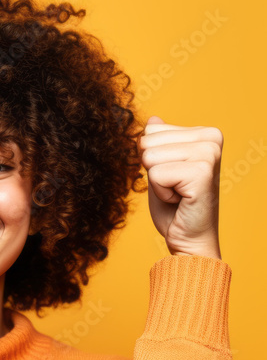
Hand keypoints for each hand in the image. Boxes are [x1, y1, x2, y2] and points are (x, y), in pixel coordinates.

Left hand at [139, 116, 221, 257]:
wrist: (189, 240)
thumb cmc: (174, 208)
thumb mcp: (160, 169)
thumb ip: (158, 143)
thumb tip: (152, 119)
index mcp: (204, 133)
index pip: (150, 130)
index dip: (152, 160)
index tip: (173, 178)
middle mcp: (211, 138)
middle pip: (147, 141)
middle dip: (153, 171)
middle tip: (175, 188)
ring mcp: (208, 153)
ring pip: (149, 158)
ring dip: (157, 183)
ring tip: (178, 194)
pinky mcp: (202, 172)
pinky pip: (155, 175)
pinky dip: (161, 193)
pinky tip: (180, 200)